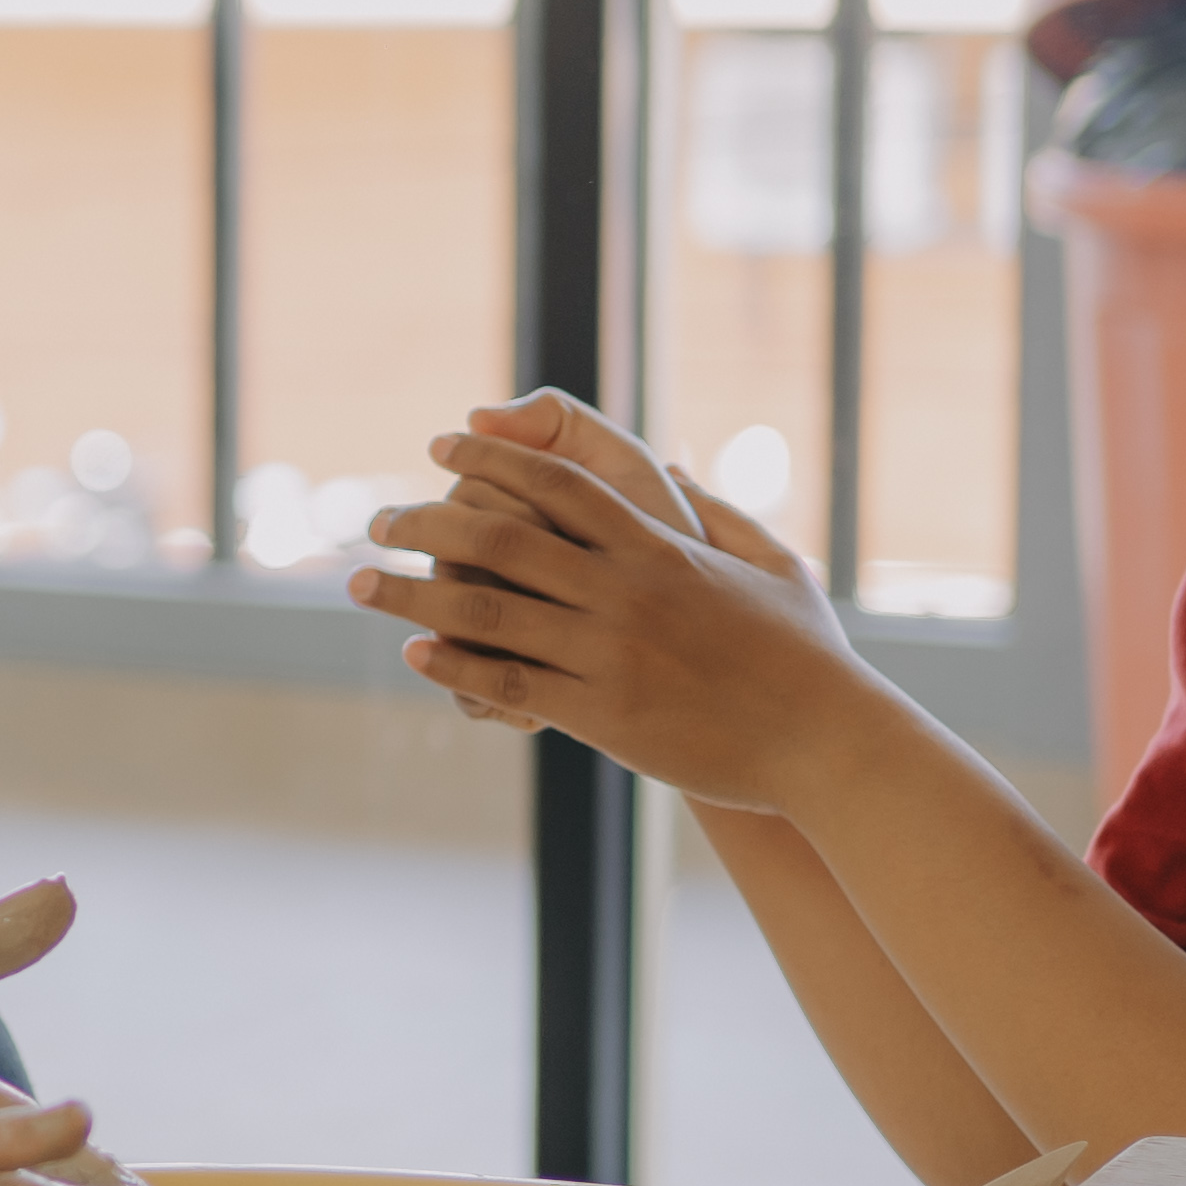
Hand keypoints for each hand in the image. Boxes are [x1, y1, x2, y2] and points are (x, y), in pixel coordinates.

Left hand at [344, 392, 871, 810]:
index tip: (441, 446)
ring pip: (486, 611)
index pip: (557, 482)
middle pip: (499, 537)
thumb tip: (675, 467)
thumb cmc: (805, 654)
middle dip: (425, 521)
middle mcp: (624, 591)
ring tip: (360, 584)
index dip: (491, 457)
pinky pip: (510, 684)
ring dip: (411, 593)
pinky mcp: (603, 716)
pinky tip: (414, 654)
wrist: (825, 740)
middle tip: (376, 519)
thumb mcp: (769, 561)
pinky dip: (454, 666)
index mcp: (660, 546)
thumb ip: (716, 510)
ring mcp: (609, 654)